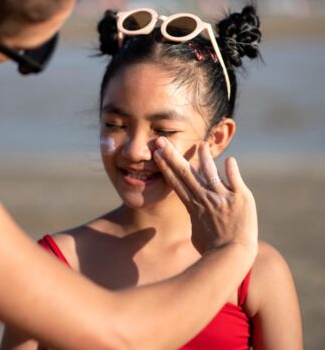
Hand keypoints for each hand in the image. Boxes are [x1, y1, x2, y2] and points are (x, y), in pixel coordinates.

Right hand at [153, 137, 257, 255]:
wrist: (232, 255)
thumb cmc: (212, 249)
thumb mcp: (196, 234)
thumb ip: (196, 218)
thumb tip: (195, 213)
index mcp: (192, 206)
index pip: (175, 181)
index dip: (165, 166)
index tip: (157, 153)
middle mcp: (205, 198)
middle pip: (185, 173)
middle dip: (172, 155)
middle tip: (162, 141)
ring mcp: (222, 197)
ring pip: (210, 172)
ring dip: (203, 158)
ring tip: (201, 145)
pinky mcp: (241, 198)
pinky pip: (235, 179)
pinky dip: (231, 169)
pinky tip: (229, 159)